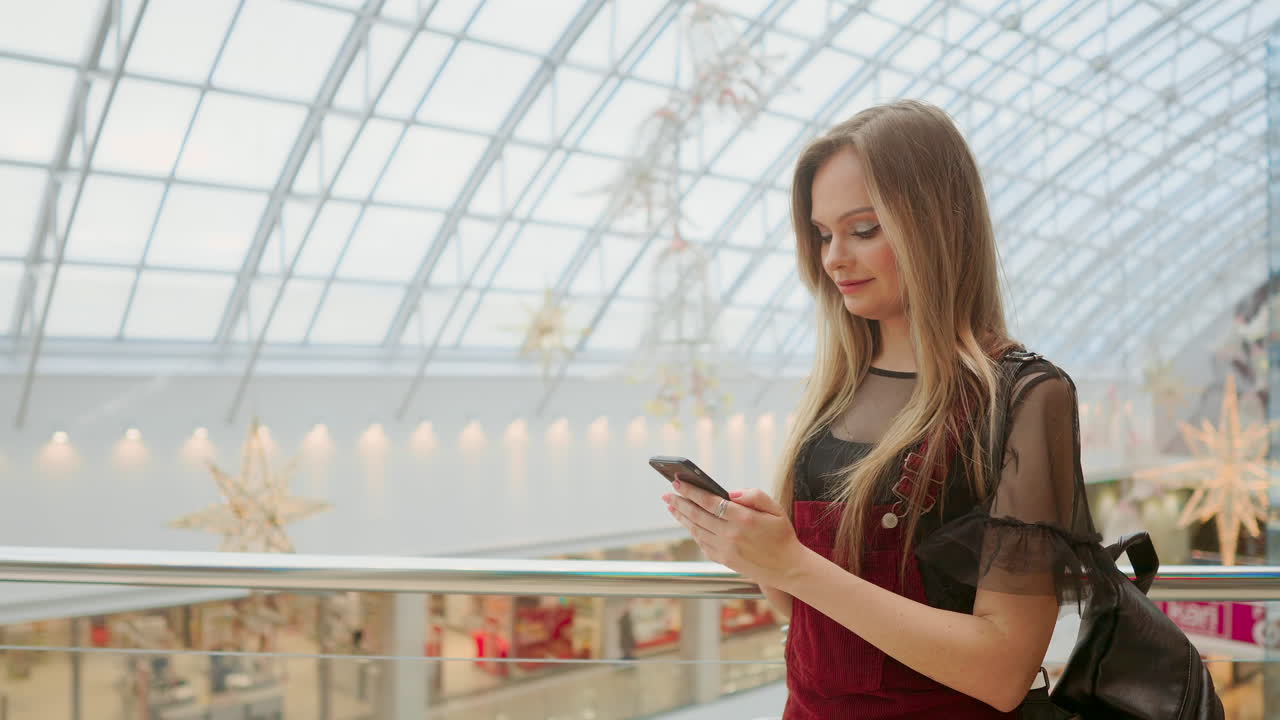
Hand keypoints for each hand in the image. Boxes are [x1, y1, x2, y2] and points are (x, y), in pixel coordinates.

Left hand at [662, 478, 808, 587]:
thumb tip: (729, 493)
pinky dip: (693, 532)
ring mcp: (725, 549)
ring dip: (682, 517)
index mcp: (744, 519)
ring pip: (696, 530)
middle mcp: (731, 535)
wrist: (788, 568)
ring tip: (672, 506)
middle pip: (698, 515)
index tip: (677, 482)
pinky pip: (702, 543)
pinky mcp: (724, 560)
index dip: (691, 491)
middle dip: (680, 502)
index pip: (710, 501)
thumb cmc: (782, 535)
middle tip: (667, 493)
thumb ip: (753, 495)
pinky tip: (688, 523)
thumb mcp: (775, 508)